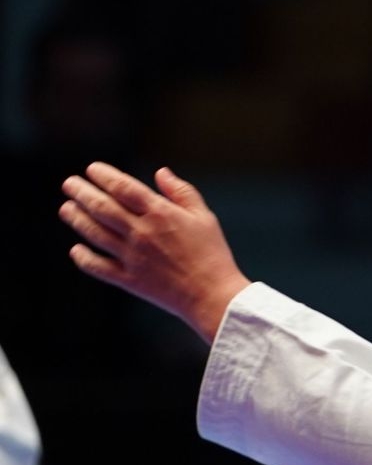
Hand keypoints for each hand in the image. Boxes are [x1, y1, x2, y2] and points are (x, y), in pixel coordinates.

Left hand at [60, 163, 251, 343]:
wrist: (213, 295)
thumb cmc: (213, 254)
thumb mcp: (204, 217)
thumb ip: (181, 192)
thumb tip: (161, 172)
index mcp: (161, 215)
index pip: (124, 188)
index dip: (104, 176)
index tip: (92, 169)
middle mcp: (142, 233)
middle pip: (102, 208)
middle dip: (81, 192)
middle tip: (69, 183)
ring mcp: (132, 257)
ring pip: (95, 233)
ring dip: (76, 219)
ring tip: (66, 208)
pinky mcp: (129, 279)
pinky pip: (98, 267)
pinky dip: (83, 258)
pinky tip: (76, 249)